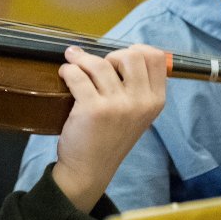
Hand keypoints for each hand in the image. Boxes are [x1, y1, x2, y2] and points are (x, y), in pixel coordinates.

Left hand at [51, 44, 165, 211]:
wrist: (90, 169)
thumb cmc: (110, 137)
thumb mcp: (136, 114)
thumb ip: (136, 86)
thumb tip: (123, 52)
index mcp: (155, 101)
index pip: (155, 58)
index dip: (134, 50)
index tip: (116, 58)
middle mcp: (141, 102)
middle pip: (131, 55)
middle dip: (109, 55)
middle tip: (95, 66)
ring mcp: (118, 106)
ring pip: (100, 64)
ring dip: (80, 59)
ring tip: (72, 62)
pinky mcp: (93, 109)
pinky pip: (77, 75)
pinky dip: (68, 70)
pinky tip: (65, 74)